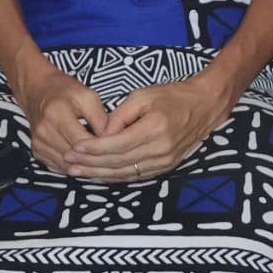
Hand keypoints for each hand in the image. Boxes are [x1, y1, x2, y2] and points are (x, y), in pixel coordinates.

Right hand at [9, 61, 111, 175]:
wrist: (38, 91)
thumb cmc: (65, 92)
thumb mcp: (88, 97)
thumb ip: (100, 118)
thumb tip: (111, 140)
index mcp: (57, 114)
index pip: (82, 142)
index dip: (99, 147)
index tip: (113, 146)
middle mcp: (44, 131)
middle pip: (74, 156)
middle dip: (93, 158)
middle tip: (109, 155)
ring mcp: (38, 143)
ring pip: (67, 165)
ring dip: (83, 165)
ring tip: (98, 158)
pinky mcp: (37, 151)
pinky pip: (59, 167)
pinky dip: (73, 166)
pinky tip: (83, 159)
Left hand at [69, 75, 234, 182]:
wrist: (203, 107)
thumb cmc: (173, 96)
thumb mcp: (143, 95)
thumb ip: (120, 115)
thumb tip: (101, 134)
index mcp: (154, 129)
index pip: (116, 145)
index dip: (92, 149)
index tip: (73, 148)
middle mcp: (160, 150)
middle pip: (117, 162)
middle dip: (90, 163)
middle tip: (68, 161)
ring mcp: (164, 162)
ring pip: (124, 173)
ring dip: (99, 174)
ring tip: (77, 171)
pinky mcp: (165, 167)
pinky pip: (134, 176)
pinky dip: (114, 176)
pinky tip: (98, 174)